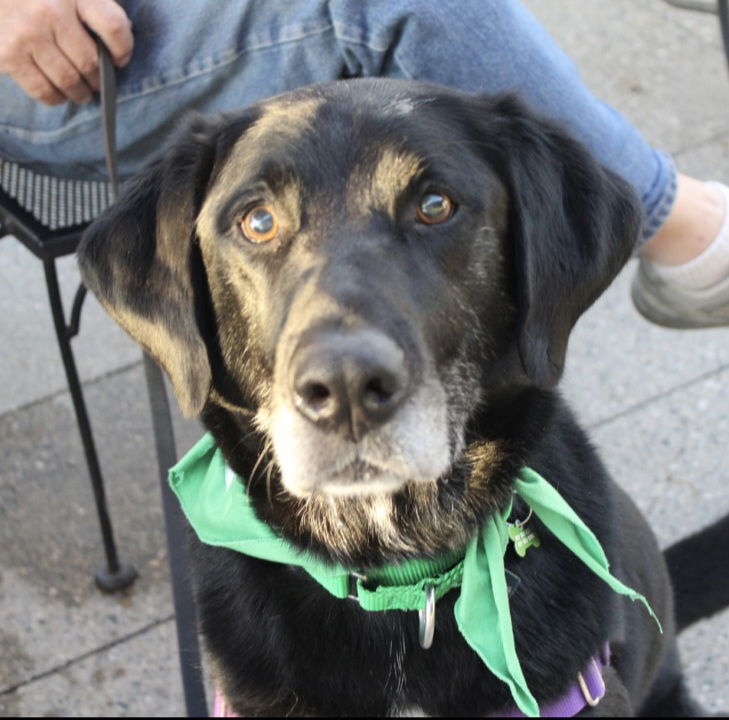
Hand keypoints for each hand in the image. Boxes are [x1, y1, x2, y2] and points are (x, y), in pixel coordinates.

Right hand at [0, 0, 133, 105]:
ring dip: (81, 93)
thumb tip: (119, 43)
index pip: (113, 27)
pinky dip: (56, 97)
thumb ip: (91, 6)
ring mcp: (28, 33)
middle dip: (99, 79)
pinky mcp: (9, 54)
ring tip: (82, 92)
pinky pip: (44, 90)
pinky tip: (59, 92)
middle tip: (97, 82)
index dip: (122, 49)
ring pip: (70, 81)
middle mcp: (50, 9)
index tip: (119, 59)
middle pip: (91, 62)